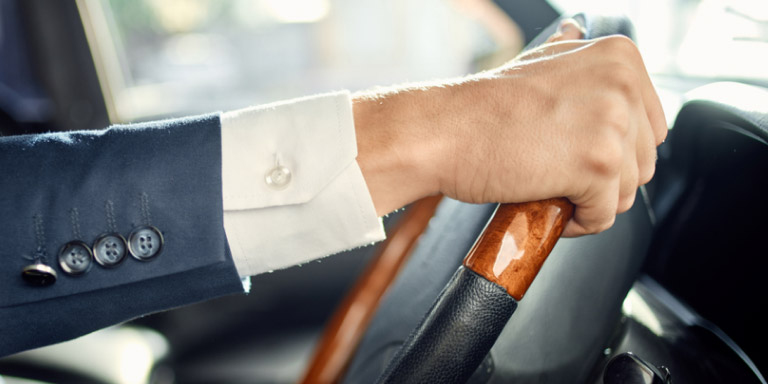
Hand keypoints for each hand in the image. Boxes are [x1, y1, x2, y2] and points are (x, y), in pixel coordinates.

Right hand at [353, 20, 665, 236]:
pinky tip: (548, 203)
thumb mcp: (540, 63)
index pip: (649, 127)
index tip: (575, 155)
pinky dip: (577, 222)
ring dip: (588, 201)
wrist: (444, 131)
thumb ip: (575, 60)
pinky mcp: (599, 165)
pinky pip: (605, 215)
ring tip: (549, 186)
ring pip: (626, 192)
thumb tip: (576, 33)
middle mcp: (623, 84)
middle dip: (603, 179)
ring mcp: (613, 123)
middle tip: (556, 172)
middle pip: (642, 162)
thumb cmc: (482, 107)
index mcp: (619, 57)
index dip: (613, 152)